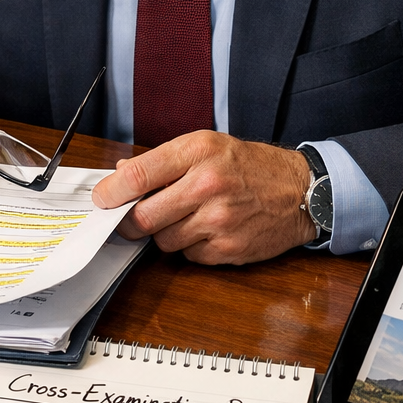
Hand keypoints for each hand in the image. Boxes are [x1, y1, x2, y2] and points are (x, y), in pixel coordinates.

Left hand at [91, 131, 313, 264]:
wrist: (301, 190)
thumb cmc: (250, 166)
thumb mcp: (207, 146)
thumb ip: (163, 161)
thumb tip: (121, 175)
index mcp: (198, 152)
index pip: (139, 174)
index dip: (111, 192)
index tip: (102, 199)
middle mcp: (208, 185)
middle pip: (143, 216)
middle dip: (128, 222)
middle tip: (128, 220)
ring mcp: (219, 220)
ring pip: (163, 240)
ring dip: (164, 234)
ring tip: (183, 218)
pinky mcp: (228, 248)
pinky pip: (188, 256)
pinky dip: (189, 247)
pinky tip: (205, 230)